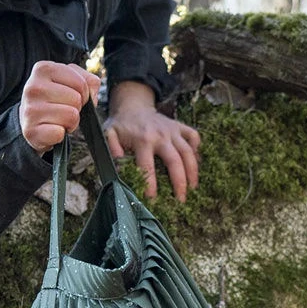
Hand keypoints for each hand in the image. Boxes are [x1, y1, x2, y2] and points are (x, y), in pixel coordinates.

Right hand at [20, 61, 101, 153]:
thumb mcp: (71, 81)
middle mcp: (33, 87)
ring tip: (58, 120)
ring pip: (71, 116)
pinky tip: (51, 130)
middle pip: (76, 100)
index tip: (70, 96)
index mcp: (43, 69)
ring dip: (70, 122)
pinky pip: (59, 133)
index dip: (83, 94)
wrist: (31, 120)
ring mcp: (30, 110)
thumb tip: (91, 97)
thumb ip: (89, 81)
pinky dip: (60, 135)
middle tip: (63, 109)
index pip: (81, 83)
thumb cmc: (55, 98)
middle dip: (76, 108)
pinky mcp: (30, 131)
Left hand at [104, 81, 199, 201]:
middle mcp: (160, 135)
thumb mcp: (109, 134)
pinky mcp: (179, 126)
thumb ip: (112, 149)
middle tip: (181, 200)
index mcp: (143, 140)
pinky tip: (195, 163)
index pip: (148, 167)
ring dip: (193, 171)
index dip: (151, 185)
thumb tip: (118, 165)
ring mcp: (172, 130)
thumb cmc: (121, 125)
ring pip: (188, 152)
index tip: (153, 200)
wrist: (132, 106)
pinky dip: (196, 150)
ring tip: (193, 188)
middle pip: (175, 161)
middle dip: (180, 183)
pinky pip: (193, 136)